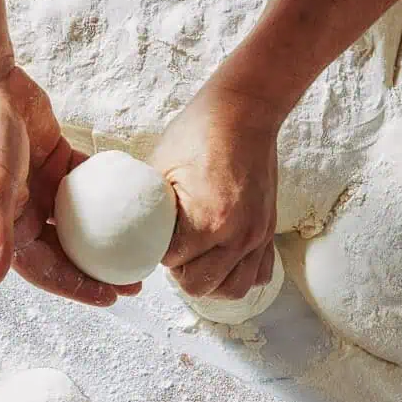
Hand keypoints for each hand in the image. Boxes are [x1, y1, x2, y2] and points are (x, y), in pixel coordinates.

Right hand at [0, 66, 141, 305]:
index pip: (45, 270)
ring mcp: (40, 186)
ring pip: (78, 223)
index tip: (111, 297)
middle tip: (134, 281)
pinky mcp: (55, 160)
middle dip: (97, 270)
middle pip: (65, 251)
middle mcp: (21, 211)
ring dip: (106, 238)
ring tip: (138, 247)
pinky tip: (134, 204)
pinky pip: (87, 186)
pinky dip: (108, 195)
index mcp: (3, 226)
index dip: (76, 287)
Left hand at [150, 80, 281, 299]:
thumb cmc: (201, 132)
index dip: (157, 252)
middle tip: (174, 250)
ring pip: (234, 289)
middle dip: (181, 272)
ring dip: (211, 281)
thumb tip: (132, 230)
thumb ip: (148, 207)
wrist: (245, 112)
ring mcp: (257, 235)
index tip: (155, 236)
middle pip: (201, 286)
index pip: (171, 262)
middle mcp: (238, 234)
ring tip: (198, 260)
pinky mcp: (269, 230)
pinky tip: (224, 259)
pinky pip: (260, 274)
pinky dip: (240, 274)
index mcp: (208, 220)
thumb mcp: (160, 167)